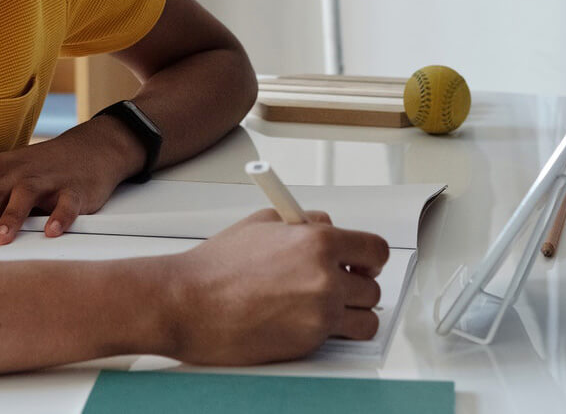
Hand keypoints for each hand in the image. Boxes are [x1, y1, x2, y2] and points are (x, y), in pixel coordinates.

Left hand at [0, 118, 142, 258]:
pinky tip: (53, 231)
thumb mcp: (11, 180)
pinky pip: (67, 203)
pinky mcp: (75, 189)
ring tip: (1, 239)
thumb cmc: (42, 171)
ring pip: (25, 196)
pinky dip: (60, 217)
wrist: (91, 148)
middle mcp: (19, 173)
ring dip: (11, 218)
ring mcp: (48, 179)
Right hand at [161, 209, 388, 365]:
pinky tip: (310, 322)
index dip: (371, 257)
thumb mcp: (263, 223)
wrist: (190, 303)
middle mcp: (325, 278)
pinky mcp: (309, 343)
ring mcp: (320, 314)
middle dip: (357, 286)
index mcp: (318, 242)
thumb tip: (326, 227)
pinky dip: (333, 333)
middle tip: (337, 284)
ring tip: (329, 307)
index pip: (375, 250)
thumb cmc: (216, 266)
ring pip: (365, 319)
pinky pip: (340, 339)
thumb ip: (304, 224)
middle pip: (372, 287)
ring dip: (352, 314)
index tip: (364, 262)